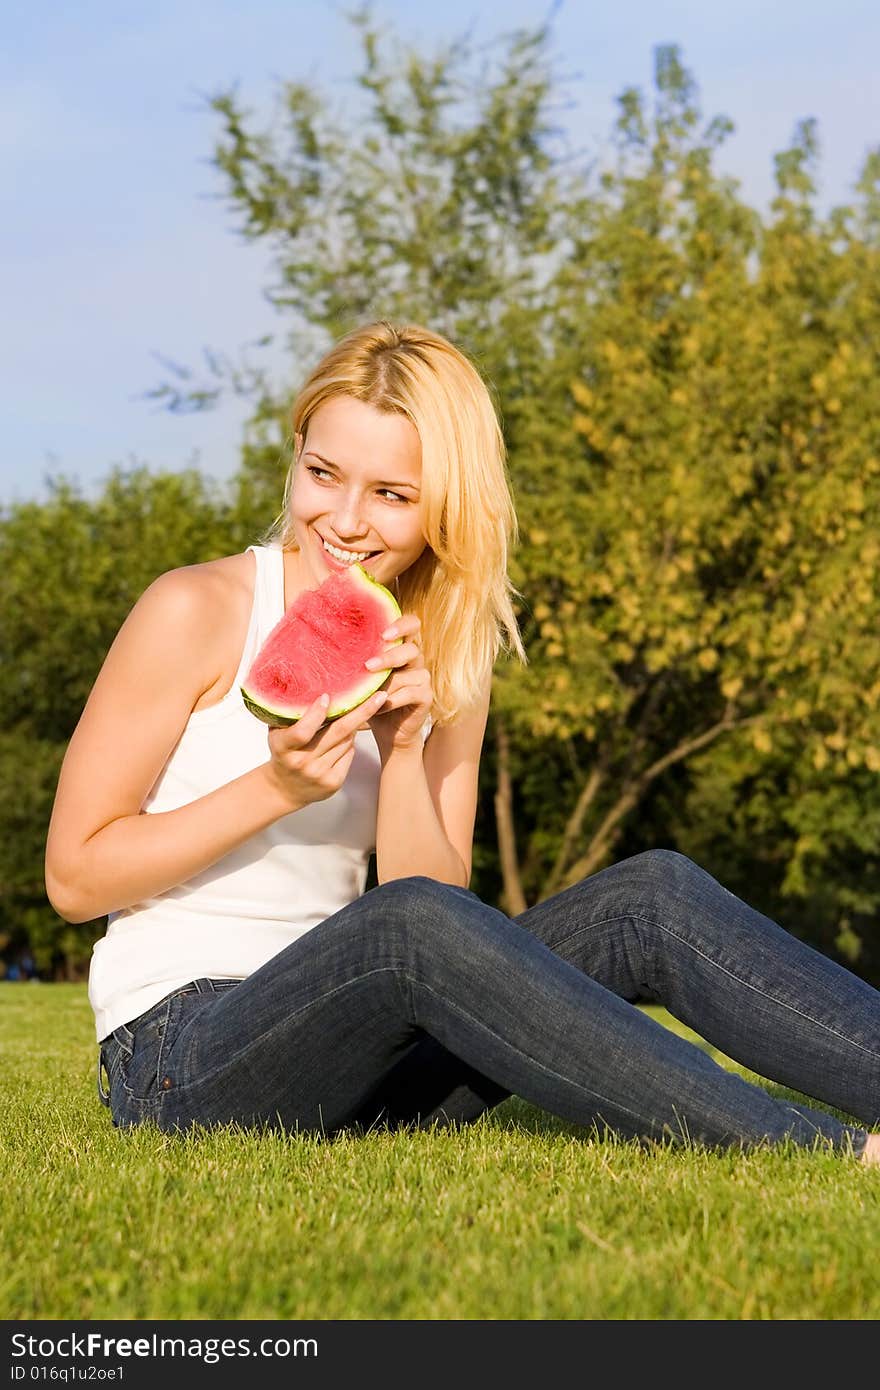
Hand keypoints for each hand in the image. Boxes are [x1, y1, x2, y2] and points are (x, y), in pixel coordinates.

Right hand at [264, 689, 389, 808]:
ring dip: (352, 727)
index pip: (301, 732)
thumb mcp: (278, 733)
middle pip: (337, 733)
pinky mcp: (333, 783)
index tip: (327, 696)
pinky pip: (349, 754)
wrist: (284, 789)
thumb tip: (316, 686)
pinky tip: (342, 740)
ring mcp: (319, 774)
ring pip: (347, 741)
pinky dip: (349, 744)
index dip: (315, 714)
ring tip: (349, 717)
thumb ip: (291, 714)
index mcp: (283, 748)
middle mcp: (302, 762)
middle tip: (379, 695)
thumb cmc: (283, 752)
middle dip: (361, 712)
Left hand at [363, 614, 432, 756]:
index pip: (411, 625)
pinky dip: (393, 699)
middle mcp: (416, 660)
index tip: (383, 633)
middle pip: (411, 648)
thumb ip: (359, 661)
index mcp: (402, 648)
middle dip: (390, 656)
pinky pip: (411, 693)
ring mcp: (423, 678)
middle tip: (369, 665)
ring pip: (411, 673)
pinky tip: (379, 704)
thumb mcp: (365, 678)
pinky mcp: (426, 696)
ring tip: (369, 689)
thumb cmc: (373, 698)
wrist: (388, 730)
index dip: (402, 624)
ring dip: (388, 681)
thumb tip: (329, 648)